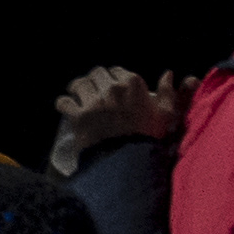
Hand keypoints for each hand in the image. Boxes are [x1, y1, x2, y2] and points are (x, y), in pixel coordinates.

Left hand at [53, 67, 183, 156]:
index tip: (113, 87)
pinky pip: (64, 102)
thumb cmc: (151, 137)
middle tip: (95, 91)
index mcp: (132, 84)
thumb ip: (169, 93)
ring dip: (78, 89)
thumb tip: (169, 73)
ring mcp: (94, 101)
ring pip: (79, 84)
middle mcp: (111, 88)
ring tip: (78, 96)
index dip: (114, 79)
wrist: (132, 161)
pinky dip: (64, 104)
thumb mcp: (166, 115)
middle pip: (96, 74)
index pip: (117, 71)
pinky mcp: (79, 115)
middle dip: (95, 81)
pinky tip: (66, 108)